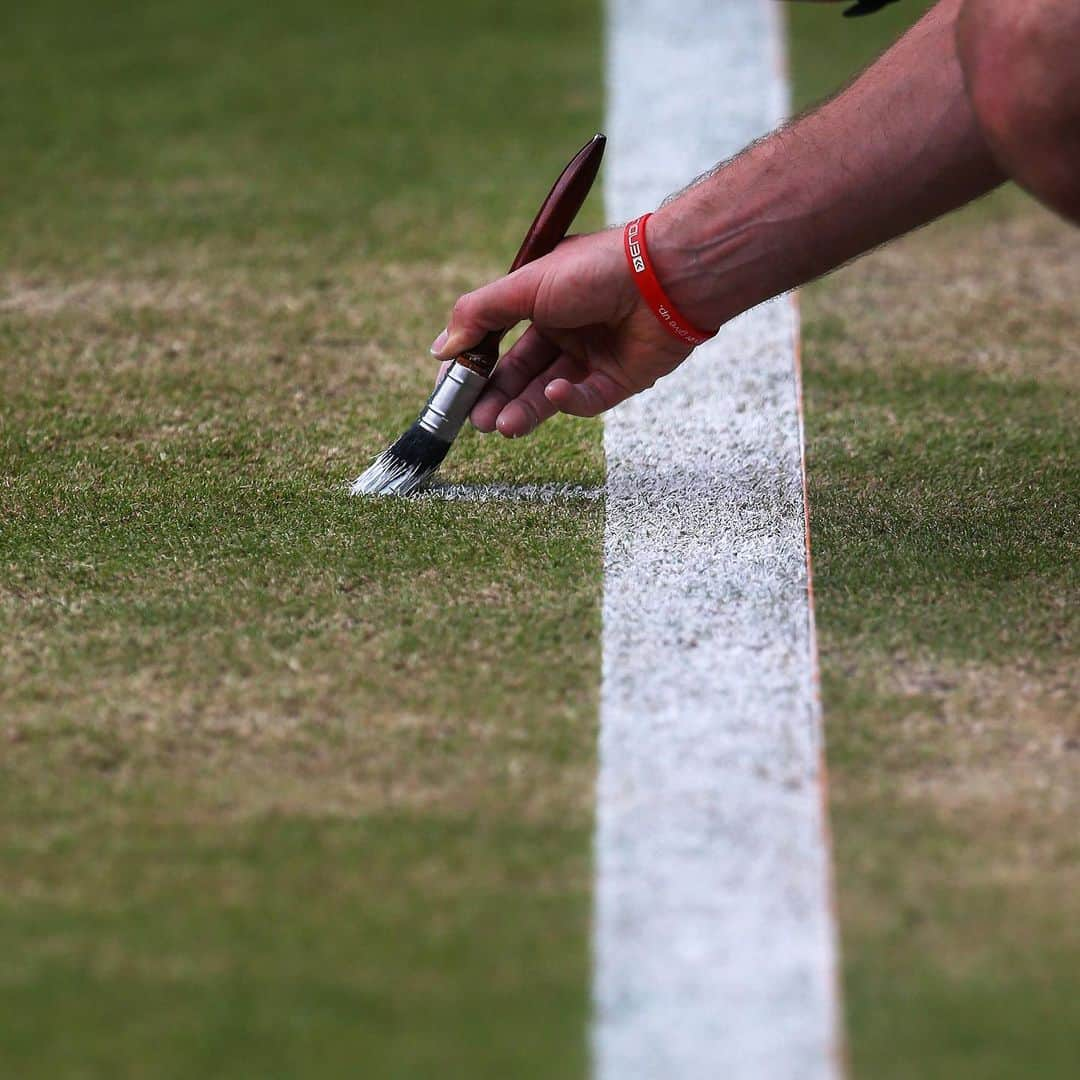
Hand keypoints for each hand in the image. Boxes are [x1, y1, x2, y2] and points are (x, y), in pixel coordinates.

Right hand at [430, 226, 695, 437]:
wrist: (664, 276)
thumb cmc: (595, 269)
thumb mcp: (525, 285)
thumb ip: (479, 315)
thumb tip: (441, 348)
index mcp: (541, 303)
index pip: (497, 341)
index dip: (473, 365)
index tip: (450, 389)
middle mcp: (565, 331)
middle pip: (519, 374)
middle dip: (494, 397)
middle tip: (473, 419)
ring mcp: (592, 357)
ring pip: (548, 393)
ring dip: (522, 409)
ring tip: (499, 425)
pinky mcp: (620, 380)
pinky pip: (586, 400)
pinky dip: (567, 400)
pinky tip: (554, 395)